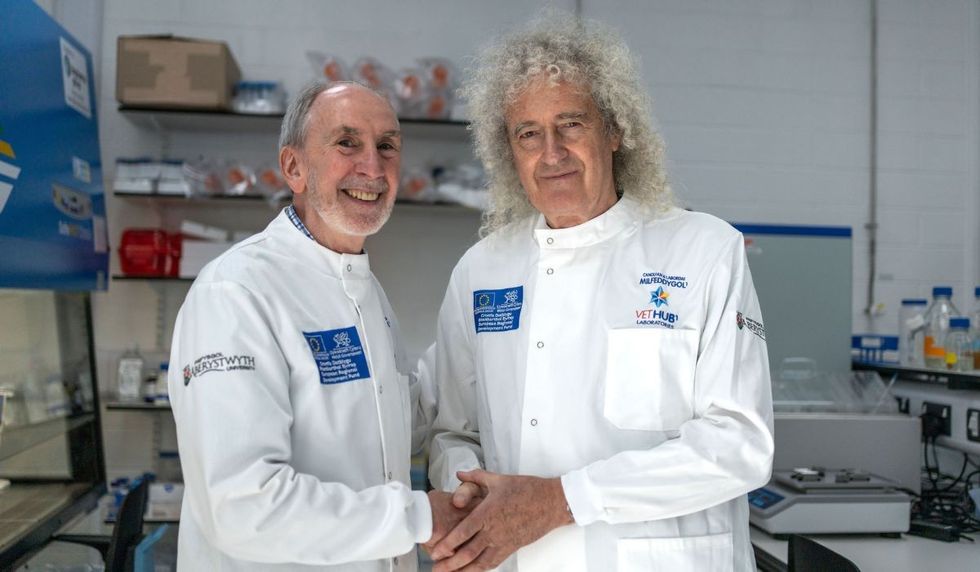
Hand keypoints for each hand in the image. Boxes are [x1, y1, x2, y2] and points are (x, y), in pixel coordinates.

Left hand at [430, 469, 573, 570]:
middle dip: (450, 564)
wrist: (552, 502)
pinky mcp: (512, 547)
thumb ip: (476, 477)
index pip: (463, 533)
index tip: (435, 552)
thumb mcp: (499, 479)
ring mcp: (504, 541)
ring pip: (480, 562)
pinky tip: (473, 571)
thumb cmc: (527, 489)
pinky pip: (494, 562)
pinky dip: (481, 569)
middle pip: (468, 552)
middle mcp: (494, 530)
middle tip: (436, 568)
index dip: (447, 544)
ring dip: (463, 571)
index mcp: (488, 513)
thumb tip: (459, 474)